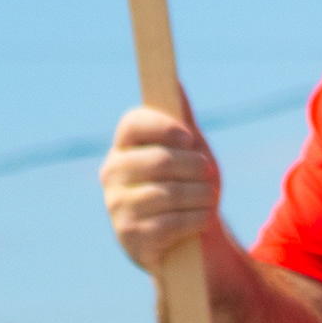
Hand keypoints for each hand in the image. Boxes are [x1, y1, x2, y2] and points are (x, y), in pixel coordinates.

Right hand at [101, 103, 219, 270]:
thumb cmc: (189, 185)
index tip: (191, 138)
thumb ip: (181, 119)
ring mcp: (117, 207)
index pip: (133, 123)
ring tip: (209, 197)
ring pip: (168, 193)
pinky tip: (202, 219)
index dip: (164, 127)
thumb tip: (175, 82)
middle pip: (159, 160)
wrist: (191, 240)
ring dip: (200, 195)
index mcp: (123, 147)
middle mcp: (112, 174)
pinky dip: (196, 220)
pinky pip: (170, 223)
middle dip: (195, 167)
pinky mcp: (129, 238)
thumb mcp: (190, 150)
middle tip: (209, 173)